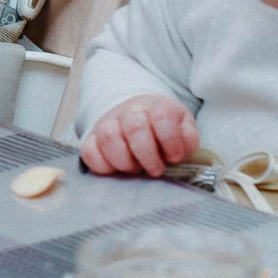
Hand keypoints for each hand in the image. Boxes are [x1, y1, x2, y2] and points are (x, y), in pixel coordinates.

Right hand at [78, 94, 200, 176]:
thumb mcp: (182, 128)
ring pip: (109, 137)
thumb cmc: (163, 130)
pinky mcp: (92, 139)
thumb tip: (183, 146)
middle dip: (147, 155)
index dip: (171, 140)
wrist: (138, 116)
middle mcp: (131, 112)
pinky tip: (116, 170)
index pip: (162, 117)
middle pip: (135, 127)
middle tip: (155, 170)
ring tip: (135, 170)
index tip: (175, 157)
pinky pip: (89, 151)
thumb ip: (188, 137)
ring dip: (124, 161)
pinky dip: (102, 165)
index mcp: (157, 106)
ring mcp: (109, 124)